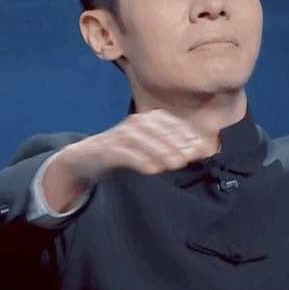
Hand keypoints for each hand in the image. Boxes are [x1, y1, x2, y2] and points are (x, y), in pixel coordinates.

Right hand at [57, 109, 215, 181]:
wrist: (89, 158)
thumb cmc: (126, 153)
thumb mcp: (150, 148)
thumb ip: (173, 148)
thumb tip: (199, 151)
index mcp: (147, 119)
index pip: (172, 124)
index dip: (186, 136)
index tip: (198, 150)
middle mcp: (135, 122)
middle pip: (160, 132)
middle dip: (177, 145)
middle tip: (188, 159)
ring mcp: (121, 135)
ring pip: (145, 141)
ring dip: (162, 152)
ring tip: (176, 165)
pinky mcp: (109, 149)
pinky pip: (127, 154)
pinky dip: (140, 161)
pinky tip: (152, 170)